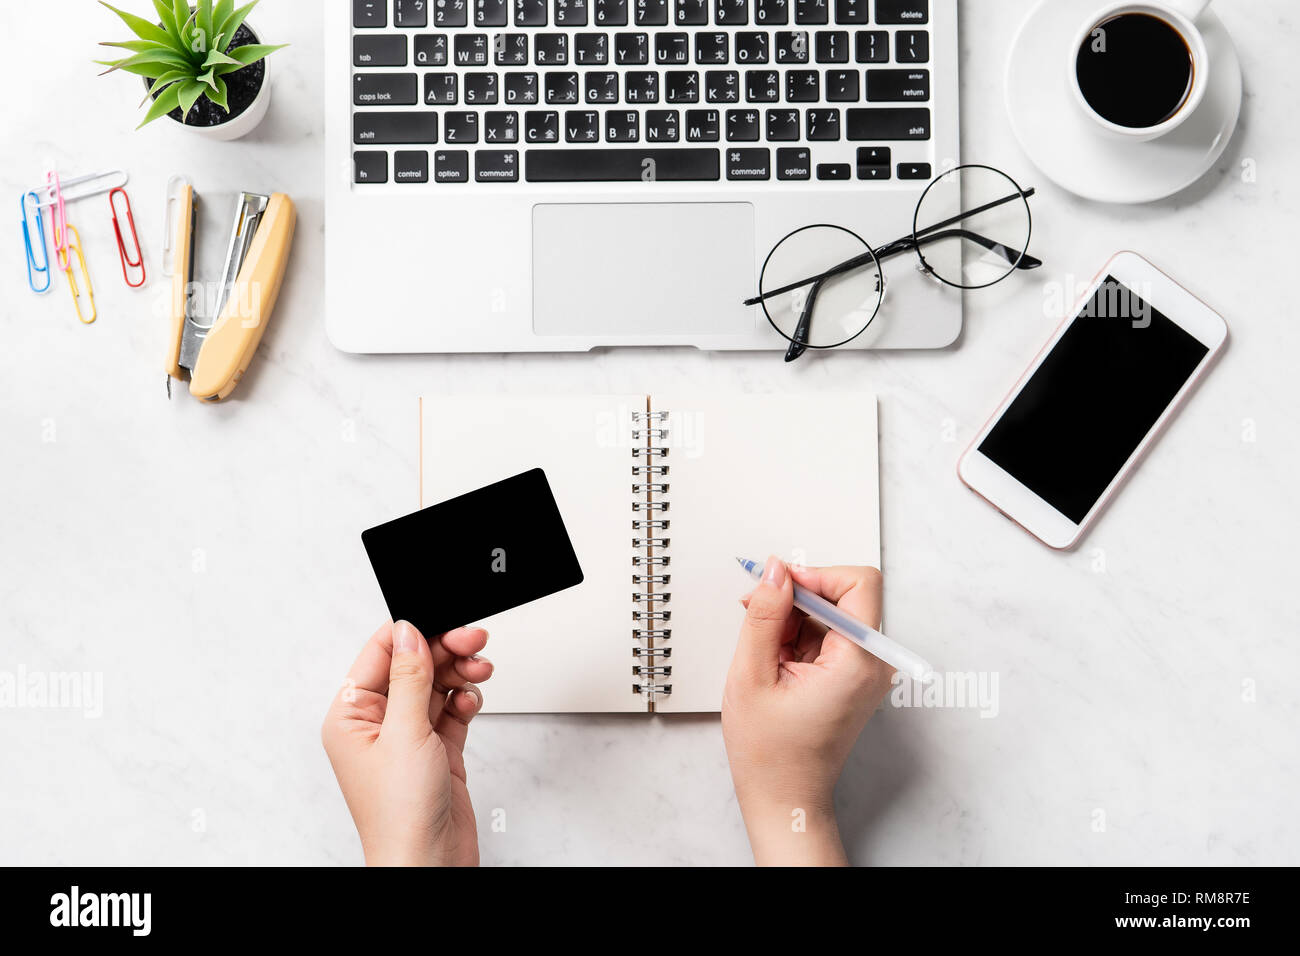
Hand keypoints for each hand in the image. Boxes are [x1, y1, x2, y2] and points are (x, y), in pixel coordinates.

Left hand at [322, 620, 493, 865]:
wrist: (429, 863)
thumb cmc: (400, 816)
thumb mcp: (404, 733)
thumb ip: (409, 677)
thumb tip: (408, 632)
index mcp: (351, 717)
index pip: (380, 654)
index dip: (413, 633)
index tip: (445, 622)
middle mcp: (377, 724)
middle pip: (413, 665)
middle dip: (445, 650)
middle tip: (474, 641)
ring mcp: (408, 737)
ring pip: (436, 685)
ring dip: (460, 673)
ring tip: (480, 671)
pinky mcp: (436, 750)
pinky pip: (452, 709)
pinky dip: (466, 700)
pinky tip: (472, 701)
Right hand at [722, 557, 891, 865]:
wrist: (784, 799)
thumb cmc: (770, 754)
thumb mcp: (752, 676)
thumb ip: (764, 616)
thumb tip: (774, 572)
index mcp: (858, 662)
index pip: (858, 583)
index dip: (815, 576)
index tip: (780, 586)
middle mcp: (873, 664)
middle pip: (844, 595)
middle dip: (798, 597)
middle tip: (758, 615)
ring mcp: (865, 671)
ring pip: (832, 613)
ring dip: (793, 620)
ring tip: (764, 654)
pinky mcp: (852, 676)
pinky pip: (827, 636)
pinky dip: (796, 637)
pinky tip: (774, 663)